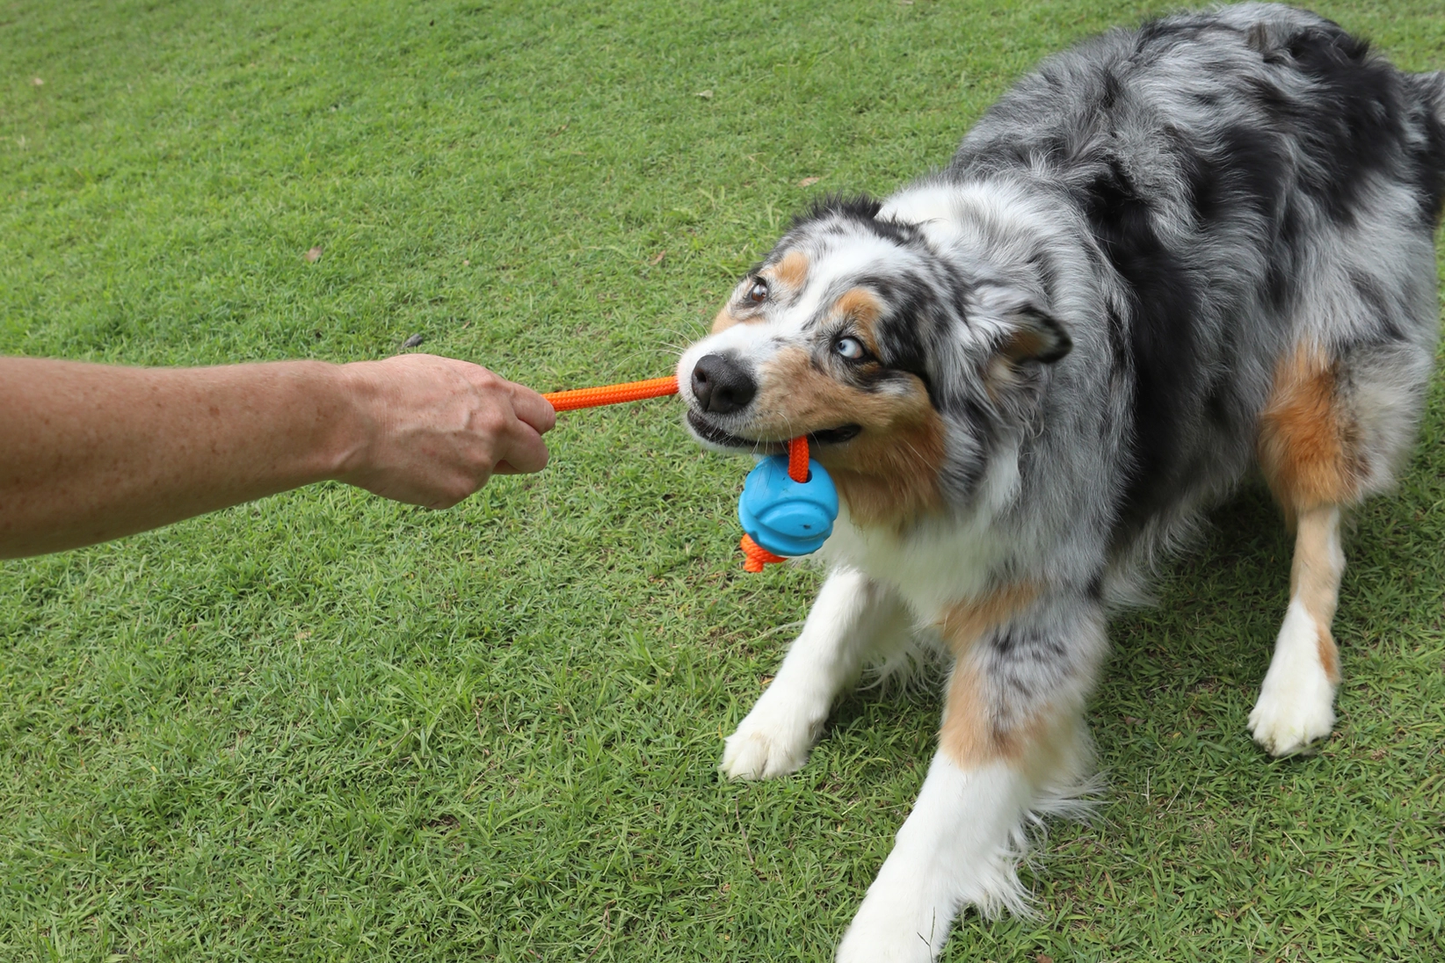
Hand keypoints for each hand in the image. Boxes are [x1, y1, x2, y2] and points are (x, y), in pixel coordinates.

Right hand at [336, 354, 555, 507]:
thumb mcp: (443, 376)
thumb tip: (500, 409)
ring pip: (487, 475)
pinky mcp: (459, 491)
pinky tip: (408, 465)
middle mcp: (497, 426)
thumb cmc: (385, 390)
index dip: (533, 428)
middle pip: (537, 456)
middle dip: (521, 459)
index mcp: (493, 392)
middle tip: (492, 458)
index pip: (543, 415)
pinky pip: (456, 491)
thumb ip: (478, 396)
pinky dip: (438, 484)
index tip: (523, 435)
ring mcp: (480, 462)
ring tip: (421, 449)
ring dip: (466, 469)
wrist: (350, 419)